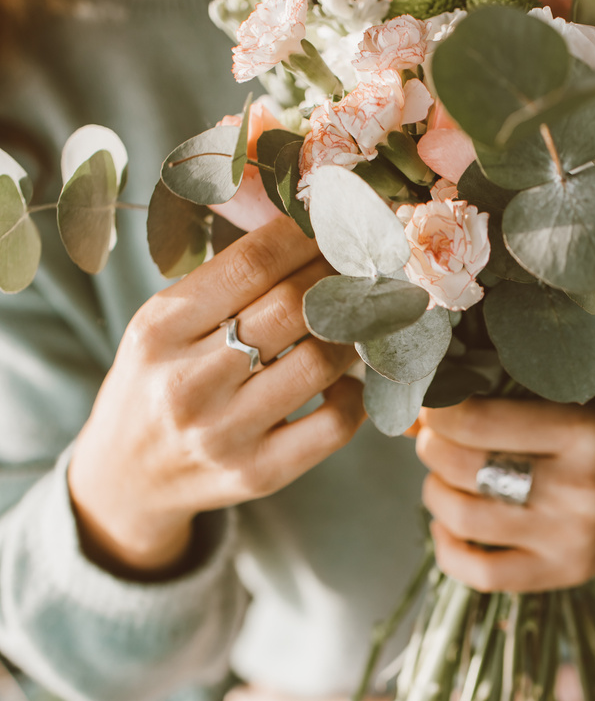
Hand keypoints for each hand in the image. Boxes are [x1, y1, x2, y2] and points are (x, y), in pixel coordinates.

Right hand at [68, 214, 364, 577]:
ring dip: (354, 333)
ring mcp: (224, 432)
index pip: (251, 263)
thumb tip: (309, 229)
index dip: (307, 236)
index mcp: (160, 328)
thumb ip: (223, 283)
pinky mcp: (258, 473)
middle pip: (293, 307)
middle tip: (360, 268)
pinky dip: (356, 394)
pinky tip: (347, 380)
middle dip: (339, 279)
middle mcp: (188, 381)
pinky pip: (334, 425)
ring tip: (359, 319)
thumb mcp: (165, 325)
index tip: (334, 224)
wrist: (128, 476)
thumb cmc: (158, 382)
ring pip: (320, 361)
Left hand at [415, 399, 594, 592]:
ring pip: (465, 519)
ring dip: (435, 493)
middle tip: (433, 438)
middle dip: (433, 448)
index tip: (430, 404)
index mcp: (585, 434)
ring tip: (442, 478)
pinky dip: (448, 550)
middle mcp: (578, 490)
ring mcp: (570, 539)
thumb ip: (509, 408)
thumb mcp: (581, 406)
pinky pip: (482, 574)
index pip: (483, 423)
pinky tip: (448, 526)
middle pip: (467, 469)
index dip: (440, 412)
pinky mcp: (565, 574)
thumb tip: (419, 416)